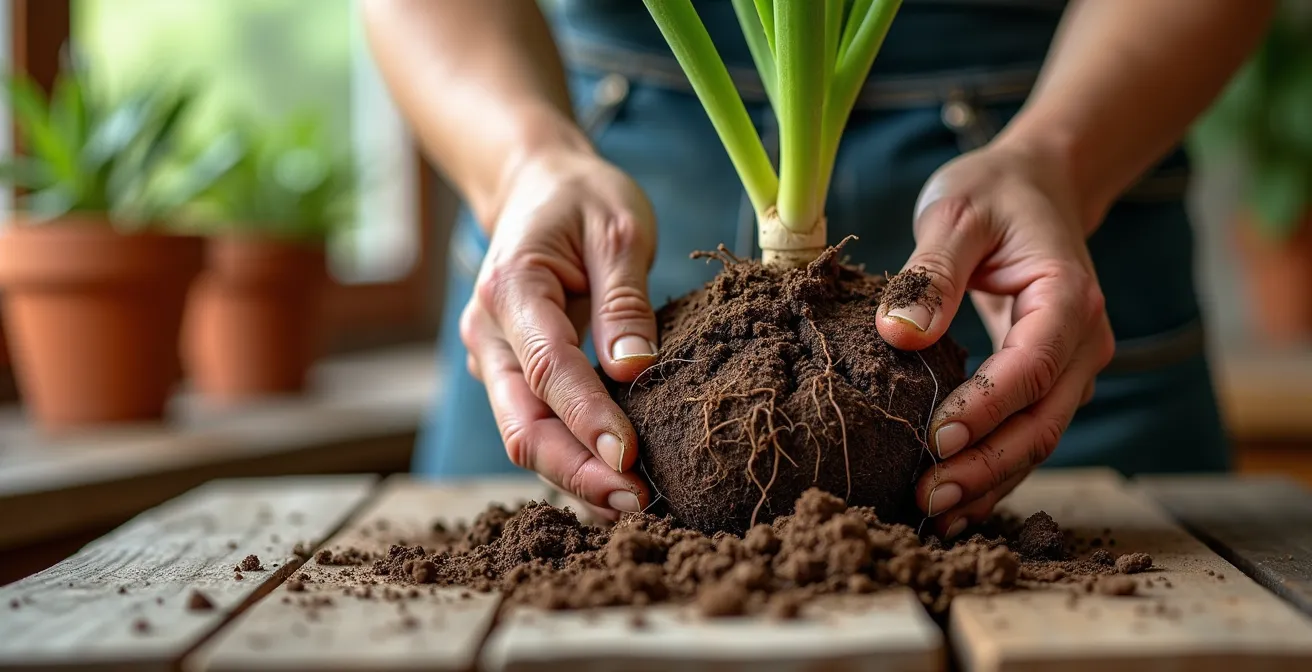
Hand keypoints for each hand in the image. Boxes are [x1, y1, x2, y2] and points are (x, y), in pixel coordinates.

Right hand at [460, 148, 656, 518]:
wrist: (537, 188)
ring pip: (523, 435)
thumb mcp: (619, 229)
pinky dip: (570, 458)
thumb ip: (626, 299)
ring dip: (574, 475)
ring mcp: (491, 358)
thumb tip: (636, 368)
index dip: (589, 419)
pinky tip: (612, 483)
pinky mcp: (507, 375)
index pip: (549, 369)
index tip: (632, 459)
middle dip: (578, 471)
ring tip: (632, 505)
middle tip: (637, 503)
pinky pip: (534, 425)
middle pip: (522, 423)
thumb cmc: (583, 202)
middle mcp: (487, 332)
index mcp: (511, 287)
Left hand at [876, 139, 1115, 537]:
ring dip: (988, 482)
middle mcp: (1082, 342)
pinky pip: (1026, 436)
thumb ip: (930, 272)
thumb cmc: (993, 195)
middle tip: (926, 498)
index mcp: (1068, 298)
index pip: (1030, 367)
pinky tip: (954, 506)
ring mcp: (1071, 369)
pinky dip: (993, 473)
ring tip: (932, 515)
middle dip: (985, 466)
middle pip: (1041, 421)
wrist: (1035, 189)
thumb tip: (898, 334)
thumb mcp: (957, 215)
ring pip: (1037, 441)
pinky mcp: (1047, 383)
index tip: (935, 438)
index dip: (986, 409)